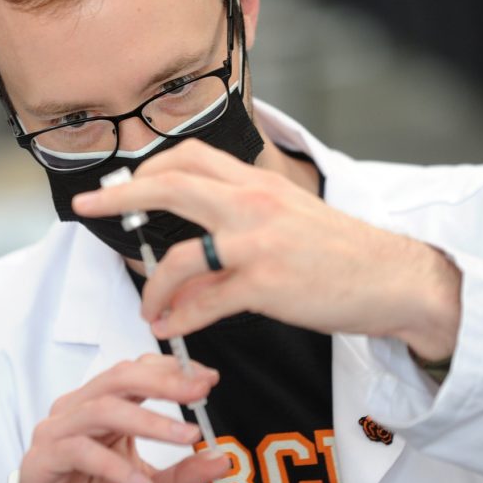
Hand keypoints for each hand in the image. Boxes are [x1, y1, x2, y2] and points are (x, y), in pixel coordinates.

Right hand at [13, 354, 229, 482]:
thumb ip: (181, 476)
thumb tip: (220, 460)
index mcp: (102, 405)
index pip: (137, 371)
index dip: (171, 369)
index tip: (207, 379)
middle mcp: (78, 409)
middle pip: (120, 378)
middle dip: (163, 382)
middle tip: (197, 392)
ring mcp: (57, 430)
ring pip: (103, 409)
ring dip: (148, 422)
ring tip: (184, 437)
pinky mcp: (43, 458)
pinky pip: (80, 451)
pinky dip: (114, 466)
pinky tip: (139, 482)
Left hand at [72, 139, 460, 361]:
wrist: (394, 278)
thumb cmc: (342, 251)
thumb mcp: (290, 217)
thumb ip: (240, 220)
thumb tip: (192, 254)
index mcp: (258, 182)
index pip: (190, 156)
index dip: (150, 166)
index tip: (126, 183)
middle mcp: (252, 203)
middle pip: (169, 184)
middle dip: (120, 195)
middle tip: (89, 206)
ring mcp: (257, 243)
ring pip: (177, 256)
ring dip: (151, 286)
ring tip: (147, 308)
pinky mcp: (266, 284)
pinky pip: (204, 302)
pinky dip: (180, 318)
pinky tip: (170, 327)